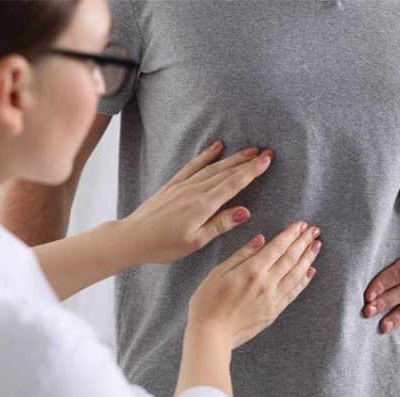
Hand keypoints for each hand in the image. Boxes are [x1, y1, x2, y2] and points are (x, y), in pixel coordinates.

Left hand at [121, 140, 271, 264]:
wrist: (132, 237)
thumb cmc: (163, 245)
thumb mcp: (195, 241)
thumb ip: (220, 224)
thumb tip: (245, 211)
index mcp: (202, 205)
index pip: (233, 184)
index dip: (252, 171)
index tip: (267, 161)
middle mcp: (194, 190)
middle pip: (226, 172)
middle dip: (247, 161)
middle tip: (266, 152)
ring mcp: (183, 185)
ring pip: (213, 167)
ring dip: (233, 157)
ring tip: (249, 150)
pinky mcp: (173, 184)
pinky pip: (194, 165)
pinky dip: (207, 155)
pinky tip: (217, 147)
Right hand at [188, 221, 322, 348]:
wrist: (212, 334)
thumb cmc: (208, 302)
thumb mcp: (218, 272)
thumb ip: (241, 255)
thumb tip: (261, 239)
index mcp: (252, 270)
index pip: (277, 247)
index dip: (290, 234)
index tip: (301, 224)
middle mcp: (267, 283)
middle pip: (291, 259)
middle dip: (304, 242)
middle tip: (315, 231)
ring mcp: (272, 299)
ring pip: (296, 275)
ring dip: (308, 259)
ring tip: (317, 246)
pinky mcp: (274, 312)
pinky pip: (293, 293)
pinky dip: (304, 281)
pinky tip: (310, 272)